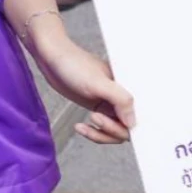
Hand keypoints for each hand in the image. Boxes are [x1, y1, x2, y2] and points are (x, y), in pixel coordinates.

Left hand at [26, 22, 135, 144]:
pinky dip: (93, 132)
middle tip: (96, 118)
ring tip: (87, 124)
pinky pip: (102, 128)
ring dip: (102, 133)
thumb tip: (133, 122)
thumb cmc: (73, 65)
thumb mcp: (97, 83)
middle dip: (112, 129)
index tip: (119, 131)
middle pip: (128, 127)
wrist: (51, 58)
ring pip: (115, 131)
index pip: (140, 115)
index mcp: (128, 87)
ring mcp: (110, 103)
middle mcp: (121, 97)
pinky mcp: (98, 107)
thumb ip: (120, 99)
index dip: (133, 126)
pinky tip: (80, 127)